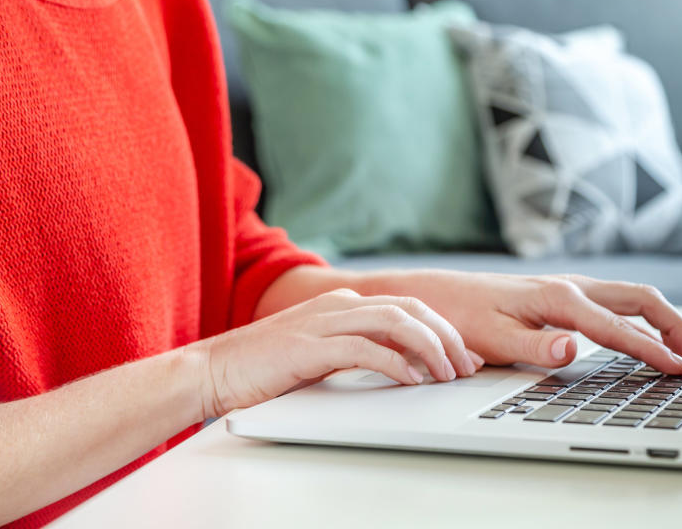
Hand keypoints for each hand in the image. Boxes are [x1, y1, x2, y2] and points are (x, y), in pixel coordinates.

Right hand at [198, 289, 484, 415]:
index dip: (444, 330)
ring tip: (447, 374)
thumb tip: (405, 365)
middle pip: (411, 309)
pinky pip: (366, 349)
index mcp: (344, 303)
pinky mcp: (310, 346)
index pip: (408, 307)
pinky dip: (396, 363)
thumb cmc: (267, 367)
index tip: (466, 356)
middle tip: (467, 366)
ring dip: (430, 348)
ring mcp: (324, 322)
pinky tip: (411, 380)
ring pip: (396, 323)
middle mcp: (339, 305)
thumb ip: (360, 349)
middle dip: (447, 337)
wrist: (214, 370)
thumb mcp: (323, 352)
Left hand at [359, 271, 681, 374]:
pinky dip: (640, 314)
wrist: (434, 293)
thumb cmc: (460, 316)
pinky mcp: (560, 292)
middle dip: (674, 325)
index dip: (652, 350)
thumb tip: (574, 349)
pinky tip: (640, 332)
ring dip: (661, 318)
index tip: (679, 370)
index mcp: (558, 299)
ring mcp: (567, 286)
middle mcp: (569, 286)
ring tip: (680, 347)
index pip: (618, 328)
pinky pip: (614, 299)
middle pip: (639, 298)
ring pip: (630, 295)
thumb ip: (535, 346)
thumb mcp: (493, 337)